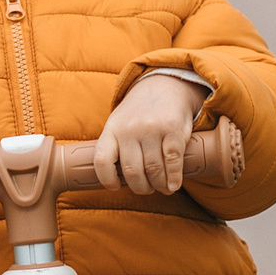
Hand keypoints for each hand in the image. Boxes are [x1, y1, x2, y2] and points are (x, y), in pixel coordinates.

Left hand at [93, 77, 201, 195]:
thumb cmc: (139, 112)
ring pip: (153, 170)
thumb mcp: (119, 122)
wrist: (165, 85)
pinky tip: (173, 185)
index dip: (107, 179)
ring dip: (159, 185)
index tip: (116, 186)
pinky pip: (172, 161)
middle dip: (141, 187)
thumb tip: (116, 180)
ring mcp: (152, 129)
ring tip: (162, 188)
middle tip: (147, 189)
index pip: (102, 160)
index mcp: (112, 129)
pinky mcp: (173, 129)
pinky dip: (173, 178)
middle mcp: (130, 129)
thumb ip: (115, 146)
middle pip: (132, 171)